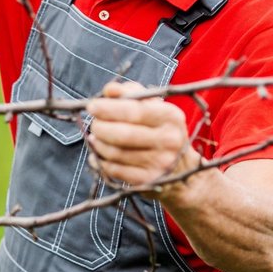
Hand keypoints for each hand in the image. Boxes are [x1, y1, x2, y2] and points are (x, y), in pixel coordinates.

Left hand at [84, 81, 200, 194]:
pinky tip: (99, 154)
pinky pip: (114, 170)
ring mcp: (160, 163)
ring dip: (98, 144)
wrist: (181, 168)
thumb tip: (109, 90)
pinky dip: (100, 161)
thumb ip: (129, 93)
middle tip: (94, 124)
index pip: (134, 111)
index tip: (92, 106)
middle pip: (123, 134)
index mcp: (171, 116)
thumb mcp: (151, 105)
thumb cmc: (158, 128)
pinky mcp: (149, 181)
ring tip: (96, 138)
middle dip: (100, 127)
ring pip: (116, 153)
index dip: (109, 108)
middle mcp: (169, 140)